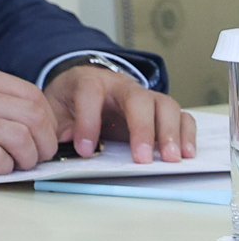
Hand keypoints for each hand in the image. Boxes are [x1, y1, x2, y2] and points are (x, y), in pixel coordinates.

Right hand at [0, 60, 58, 173]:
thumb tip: (22, 117)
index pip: (29, 93)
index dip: (46, 119)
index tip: (43, 134)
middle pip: (32, 115)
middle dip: (44, 141)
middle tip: (39, 155)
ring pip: (20, 138)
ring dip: (27, 158)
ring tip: (18, 164)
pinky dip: (4, 168)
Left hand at [43, 64, 195, 163]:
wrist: (82, 87)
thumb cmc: (69, 102)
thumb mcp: (54, 111)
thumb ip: (56, 127)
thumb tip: (59, 150)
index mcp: (88, 81)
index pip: (90, 94)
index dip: (88, 122)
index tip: (86, 151)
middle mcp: (120, 85)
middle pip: (137, 98)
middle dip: (141, 129)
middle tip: (142, 159)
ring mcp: (143, 96)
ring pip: (164, 105)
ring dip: (170, 132)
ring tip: (171, 158)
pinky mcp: (158, 109)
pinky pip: (180, 115)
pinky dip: (186, 133)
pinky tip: (186, 154)